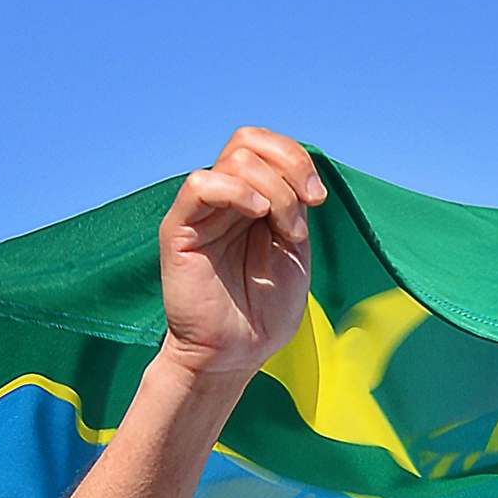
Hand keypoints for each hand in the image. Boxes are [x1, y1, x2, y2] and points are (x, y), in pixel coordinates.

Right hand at [158, 127, 325, 391]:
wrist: (233, 355)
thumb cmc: (263, 313)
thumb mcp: (293, 253)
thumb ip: (293, 209)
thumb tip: (296, 177)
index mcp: (251, 199)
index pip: (266, 147)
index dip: (296, 159)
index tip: (318, 198)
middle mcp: (224, 198)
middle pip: (249, 141)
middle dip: (290, 167)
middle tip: (307, 207)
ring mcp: (202, 211)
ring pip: (235, 160)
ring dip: (275, 191)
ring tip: (286, 232)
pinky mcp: (180, 228)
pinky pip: (201, 185)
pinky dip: (236, 190)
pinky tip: (258, 214)